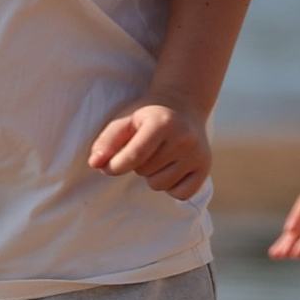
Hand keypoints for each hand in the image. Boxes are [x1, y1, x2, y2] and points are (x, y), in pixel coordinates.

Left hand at [88, 99, 212, 201]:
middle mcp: (183, 139)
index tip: (108, 167)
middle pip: (145, 172)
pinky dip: (171, 187)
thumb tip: (94, 164)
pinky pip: (181, 194)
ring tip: (158, 158)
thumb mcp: (125, 120)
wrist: (183, 105)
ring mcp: (197, 154)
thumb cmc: (148, 116)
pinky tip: (171, 169)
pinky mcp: (205, 168)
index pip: (134, 156)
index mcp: (162, 123)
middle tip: (146, 149)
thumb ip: (107, 141)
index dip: (116, 166)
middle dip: (138, 165)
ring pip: (160, 185)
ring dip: (153, 176)